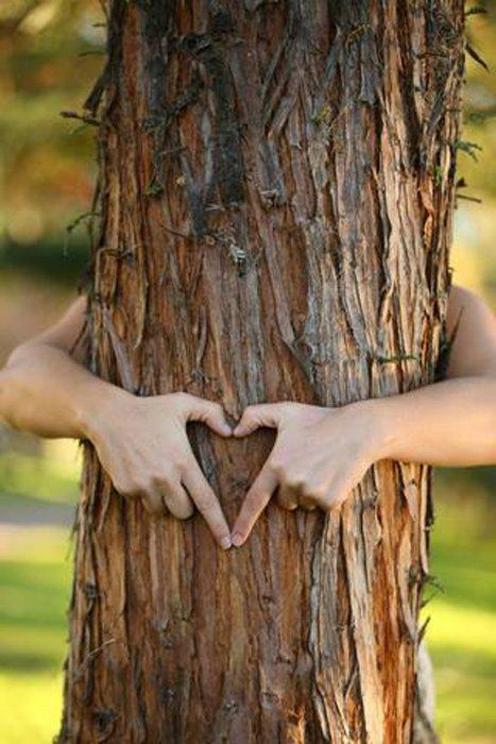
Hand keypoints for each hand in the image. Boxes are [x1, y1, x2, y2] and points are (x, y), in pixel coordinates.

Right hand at [84, 390, 232, 548]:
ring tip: (157, 473)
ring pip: (161, 510)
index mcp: (182, 461)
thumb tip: (231, 431)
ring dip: (163, 500)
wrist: (108, 416)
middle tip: (179, 484)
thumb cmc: (149, 408)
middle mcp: (164, 477)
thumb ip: (211, 413)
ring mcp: (143, 485)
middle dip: (186, 505)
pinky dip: (144, 492)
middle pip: (184, 512)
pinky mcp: (125, 488)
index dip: (217, 523)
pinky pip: (140, 501)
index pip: (205, 500)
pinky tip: (140, 469)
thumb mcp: (183, 402)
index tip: (227, 543)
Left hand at [230, 400, 382, 545]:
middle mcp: (291, 481)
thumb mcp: (285, 411)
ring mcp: (312, 492)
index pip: (255, 498)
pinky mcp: (331, 500)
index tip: (235, 540)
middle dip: (293, 488)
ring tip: (323, 466)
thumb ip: (254, 416)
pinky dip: (329, 495)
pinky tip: (335, 474)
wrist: (358, 429)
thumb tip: (234, 432)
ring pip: (305, 503)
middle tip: (308, 464)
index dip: (243, 522)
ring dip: (311, 491)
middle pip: (285, 500)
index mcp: (277, 465)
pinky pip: (324, 506)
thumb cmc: (320, 419)